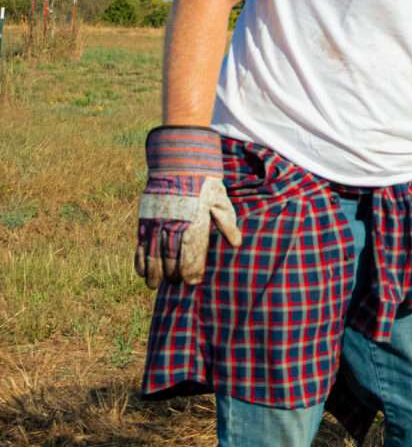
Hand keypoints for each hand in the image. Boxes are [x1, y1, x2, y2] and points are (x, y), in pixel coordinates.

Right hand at [135, 125, 240, 287]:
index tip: (193, 282)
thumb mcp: (221, 201)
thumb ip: (227, 224)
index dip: (192, 271)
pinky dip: (139, 259)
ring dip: (153, 272)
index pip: (192, 254)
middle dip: (173, 274)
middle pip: (170, 258)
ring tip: (155, 286)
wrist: (180, 160)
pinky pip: (140, 243)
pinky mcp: (145, 217)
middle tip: (176, 283)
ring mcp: (157, 221)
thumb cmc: (205, 183)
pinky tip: (142, 271)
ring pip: (153, 254)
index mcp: (195, 222)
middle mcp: (175, 224)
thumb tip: (236, 244)